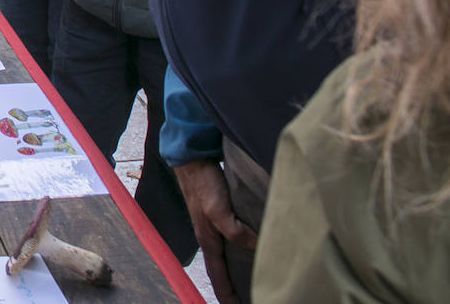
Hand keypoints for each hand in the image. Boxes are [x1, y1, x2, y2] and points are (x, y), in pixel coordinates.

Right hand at [174, 158, 256, 303]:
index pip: (218, 277)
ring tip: (248, 282)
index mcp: (208, 240)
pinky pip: (230, 241)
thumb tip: (257, 245)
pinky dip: (237, 253)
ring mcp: (213, 226)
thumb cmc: (203, 183)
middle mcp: (210, 237)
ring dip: (234, 271)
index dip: (227, 295)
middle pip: (221, 271)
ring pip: (225, 257)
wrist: (192, 159)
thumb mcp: (218, 209)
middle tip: (246, 299)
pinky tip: (247, 251)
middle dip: (231, 288)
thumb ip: (235, 230)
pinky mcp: (218, 215)